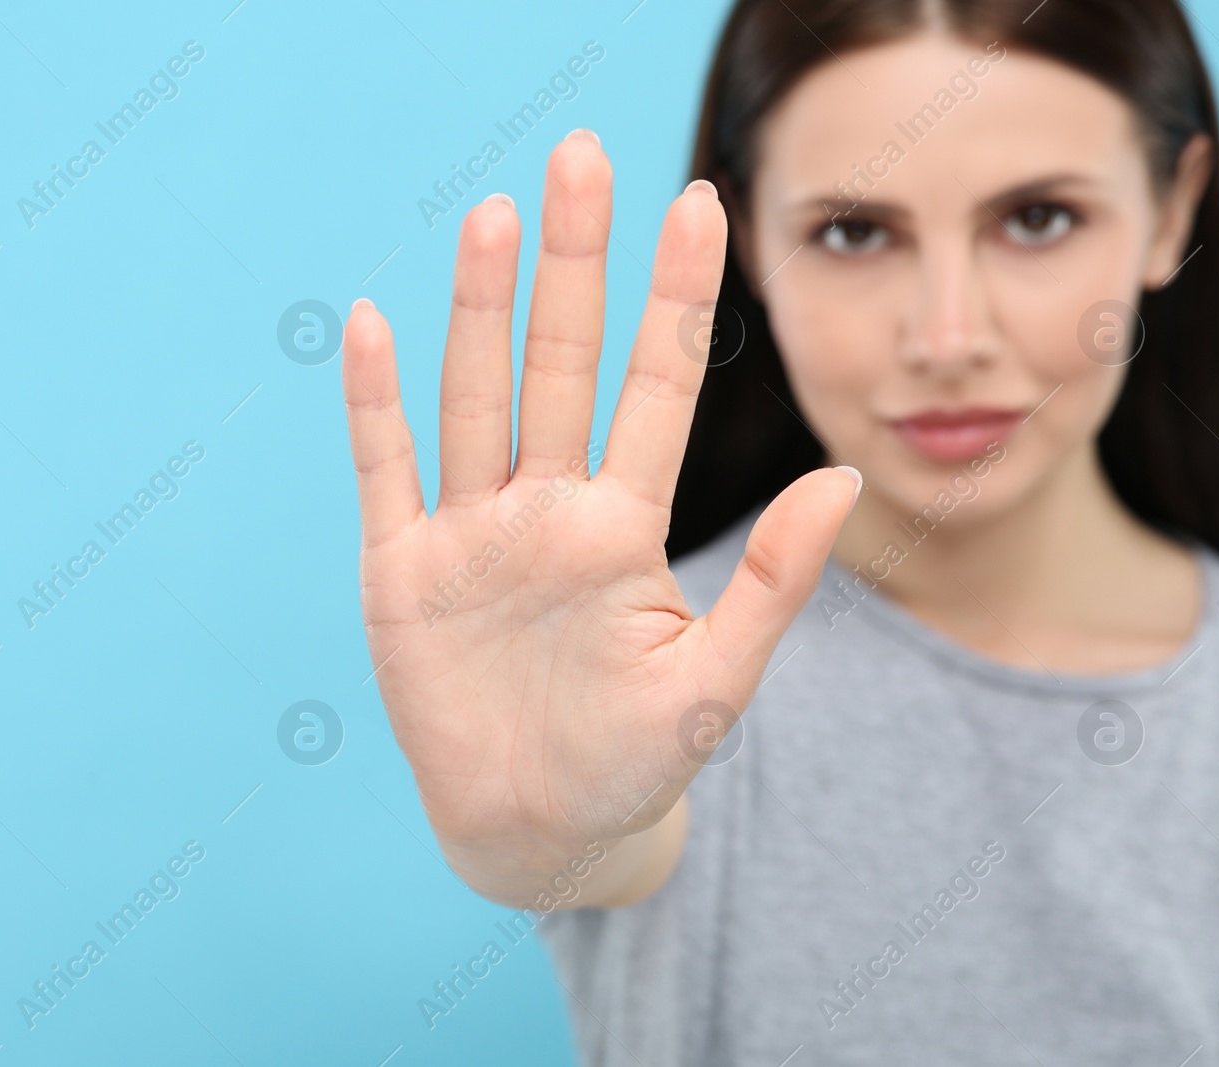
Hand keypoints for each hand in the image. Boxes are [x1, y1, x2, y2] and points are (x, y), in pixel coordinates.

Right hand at [341, 129, 860, 905]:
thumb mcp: (714, 681)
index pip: (655, 388)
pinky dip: (377, 402)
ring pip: (476, 397)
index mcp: (623, 526)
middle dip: (574, 263)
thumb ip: (773, 583)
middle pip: (560, 363)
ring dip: (480, 309)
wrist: (538, 832)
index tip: (699, 203)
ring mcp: (472, 534)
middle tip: (584, 156)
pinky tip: (374, 324)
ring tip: (495, 216)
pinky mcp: (402, 572)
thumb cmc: (635, 760)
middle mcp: (547, 509)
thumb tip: (844, 476)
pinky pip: (387, 471)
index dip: (673, 299)